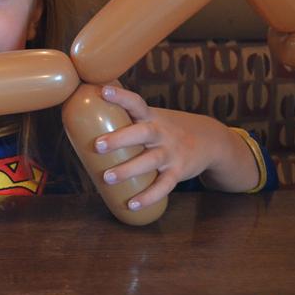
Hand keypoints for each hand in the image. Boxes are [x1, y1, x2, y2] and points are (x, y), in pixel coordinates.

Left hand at [93, 85, 226, 209]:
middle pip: (142, 133)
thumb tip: (84, 123)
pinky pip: (163, 186)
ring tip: (107, 178)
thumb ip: (127, 121)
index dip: (121, 96)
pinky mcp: (179, 171)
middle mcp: (162, 133)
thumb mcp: (154, 119)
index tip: (103, 90)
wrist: (210, 140)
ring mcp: (172, 153)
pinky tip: (131, 204)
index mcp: (152, 117)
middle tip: (98, 145)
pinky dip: (148, 196)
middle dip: (120, 139)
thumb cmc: (169, 130)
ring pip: (150, 161)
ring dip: (128, 170)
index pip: (136, 103)